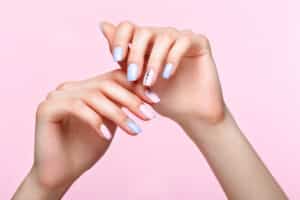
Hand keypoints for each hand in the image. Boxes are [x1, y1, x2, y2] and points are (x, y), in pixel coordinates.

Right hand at [15, 70, 156, 196]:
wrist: (61, 172)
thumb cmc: (86, 148)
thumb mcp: (110, 123)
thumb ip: (121, 106)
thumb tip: (148, 93)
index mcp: (85, 87)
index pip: (113, 78)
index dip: (136, 87)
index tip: (155, 101)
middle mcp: (71, 87)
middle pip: (106, 84)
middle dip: (132, 100)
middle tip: (150, 116)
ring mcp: (57, 95)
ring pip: (95, 96)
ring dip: (119, 114)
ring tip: (135, 131)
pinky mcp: (47, 108)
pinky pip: (77, 108)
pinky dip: (96, 121)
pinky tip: (108, 136)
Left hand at [101, 21, 224, 127]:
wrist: (191, 114)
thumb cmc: (164, 99)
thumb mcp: (137, 81)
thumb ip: (122, 56)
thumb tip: (102, 24)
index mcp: (147, 45)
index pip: (129, 27)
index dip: (119, 38)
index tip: (116, 58)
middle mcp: (163, 37)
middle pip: (143, 32)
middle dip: (135, 55)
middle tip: (133, 76)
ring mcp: (181, 38)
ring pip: (163, 37)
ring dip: (153, 61)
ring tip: (150, 82)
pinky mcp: (199, 43)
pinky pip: (183, 41)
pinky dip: (172, 58)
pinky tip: (168, 75)